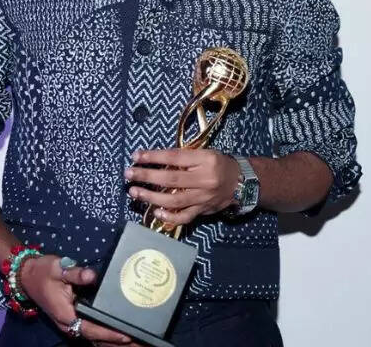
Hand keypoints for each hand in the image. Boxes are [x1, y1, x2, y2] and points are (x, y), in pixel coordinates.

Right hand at [18, 254, 130, 344]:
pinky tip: (119, 331)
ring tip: (135, 340)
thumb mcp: (58, 268)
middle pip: (94, 336)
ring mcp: (70, 322)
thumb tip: (92, 275)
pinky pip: (91, 329)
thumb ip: (75, 273)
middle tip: (138, 340)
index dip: (108, 333)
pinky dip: (104, 332)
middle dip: (114, 339)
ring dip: (110, 338)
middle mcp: (68, 323)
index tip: (126, 335)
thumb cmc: (43, 272)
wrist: (28, 276)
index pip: (90, 328)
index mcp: (65, 314)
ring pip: (93, 335)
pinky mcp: (73, 318)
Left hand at [125, 148, 241, 225]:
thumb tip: (154, 161)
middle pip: (171, 179)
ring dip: (151, 197)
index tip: (136, 156)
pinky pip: (184, 217)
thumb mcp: (205, 153)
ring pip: (174, 200)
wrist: (241, 182)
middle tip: (129, 174)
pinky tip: (155, 211)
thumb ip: (183, 158)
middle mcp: (205, 179)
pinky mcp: (203, 210)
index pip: (175, 157)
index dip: (153, 157)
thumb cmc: (218, 164)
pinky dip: (168, 216)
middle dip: (147, 176)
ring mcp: (204, 197)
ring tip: (134, 192)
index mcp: (206, 160)